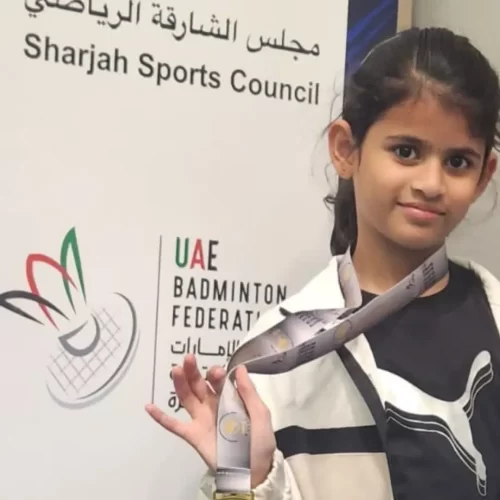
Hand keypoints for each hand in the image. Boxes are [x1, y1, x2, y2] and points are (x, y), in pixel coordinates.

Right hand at [145, 354, 276, 487]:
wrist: (253, 470)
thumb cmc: (259, 441)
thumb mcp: (260, 414)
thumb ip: (249, 392)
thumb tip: (240, 368)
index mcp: (230, 398)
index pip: (218, 381)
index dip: (216, 374)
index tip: (217, 372)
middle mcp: (213, 405)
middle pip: (199, 384)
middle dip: (194, 371)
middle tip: (189, 358)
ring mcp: (201, 419)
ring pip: (187, 398)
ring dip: (180, 384)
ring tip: (176, 370)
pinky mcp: (193, 435)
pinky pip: (174, 425)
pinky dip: (161, 417)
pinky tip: (149, 406)